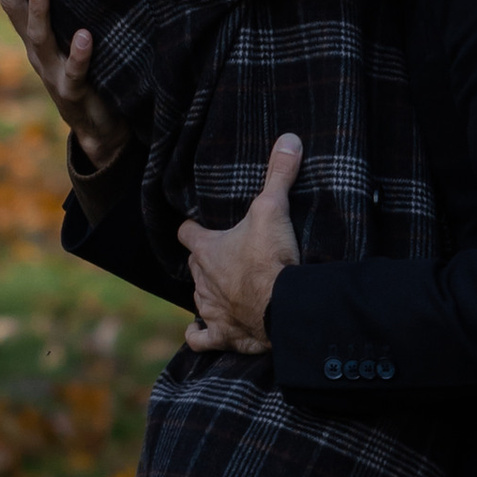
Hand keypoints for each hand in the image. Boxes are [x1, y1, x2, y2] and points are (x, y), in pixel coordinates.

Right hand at [0, 0, 129, 173]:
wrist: (98, 128)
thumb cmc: (89, 73)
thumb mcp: (74, 36)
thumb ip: (72, 6)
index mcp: (35, 34)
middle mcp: (37, 50)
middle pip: (14, 9)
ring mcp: (53, 71)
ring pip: (39, 38)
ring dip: (39, 10)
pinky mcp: (74, 92)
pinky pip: (76, 72)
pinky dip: (80, 54)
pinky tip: (85, 35)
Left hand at [178, 135, 302, 353]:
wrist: (282, 308)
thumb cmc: (271, 258)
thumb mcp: (274, 209)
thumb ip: (279, 174)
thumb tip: (288, 138)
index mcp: (207, 249)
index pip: (187, 232)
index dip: (192, 228)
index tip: (199, 226)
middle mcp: (201, 280)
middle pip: (194, 266)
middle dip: (205, 261)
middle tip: (223, 256)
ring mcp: (210, 310)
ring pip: (198, 299)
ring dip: (207, 294)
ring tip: (222, 289)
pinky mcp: (222, 336)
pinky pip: (201, 339)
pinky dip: (200, 335)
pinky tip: (201, 332)